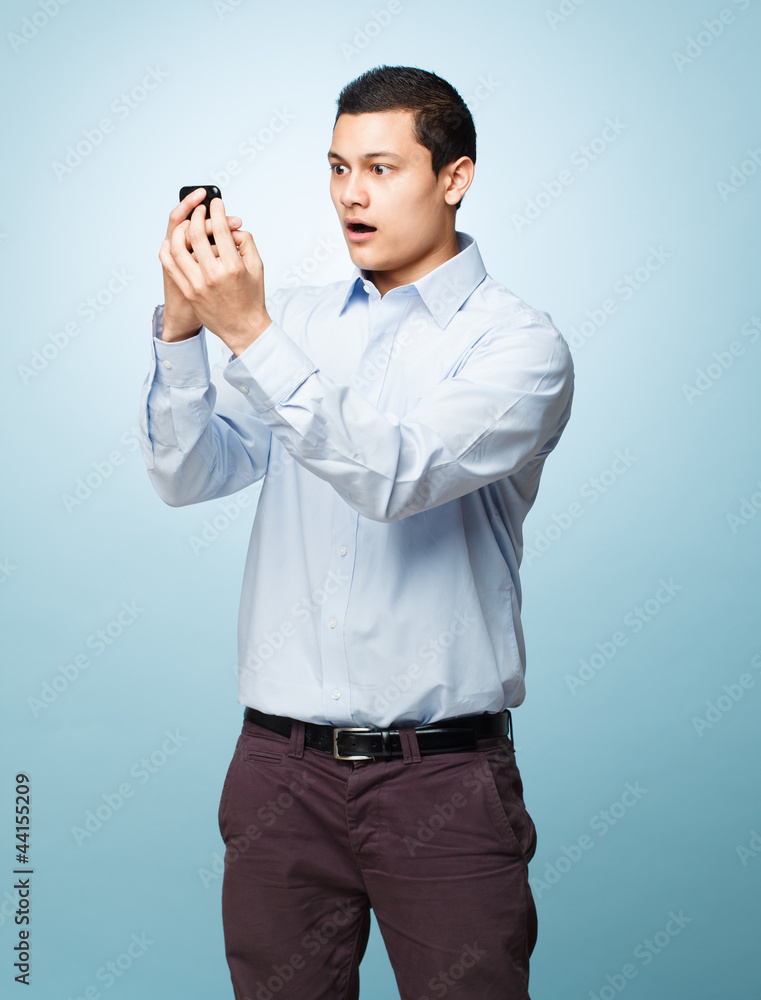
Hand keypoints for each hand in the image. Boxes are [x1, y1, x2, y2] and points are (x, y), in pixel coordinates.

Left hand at [160, 188, 242, 341]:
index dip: (216, 211)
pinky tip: (171, 241)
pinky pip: (170, 265)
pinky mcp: (188, 292)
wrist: (243, 328)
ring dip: (180, 229)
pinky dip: (168, 249)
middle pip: (195, 233)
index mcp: (233, 266)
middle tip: (199, 208)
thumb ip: (247, 243)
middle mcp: (213, 274)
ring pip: (178, 247)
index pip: (219, 228)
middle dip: (196, 215)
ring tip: (185, 223)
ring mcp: (197, 284)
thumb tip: (232, 227)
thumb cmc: (251, 298)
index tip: (215, 203)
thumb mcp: (257, 268)